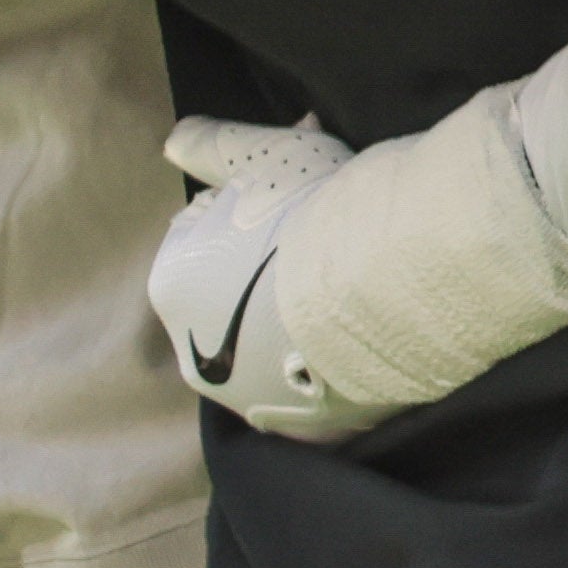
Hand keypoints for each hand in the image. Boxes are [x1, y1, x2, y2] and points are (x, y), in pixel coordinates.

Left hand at [153, 115, 404, 442]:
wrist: (394, 277)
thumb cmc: (320, 209)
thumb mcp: (265, 156)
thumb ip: (211, 145)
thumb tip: (175, 136)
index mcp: (173, 284)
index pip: (211, 237)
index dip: (261, 216)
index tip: (302, 210)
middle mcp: (193, 354)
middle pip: (236, 300)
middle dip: (272, 278)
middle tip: (329, 250)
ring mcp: (249, 401)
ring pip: (275, 352)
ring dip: (301, 329)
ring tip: (357, 296)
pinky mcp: (303, 431)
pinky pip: (315, 400)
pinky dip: (333, 376)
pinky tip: (364, 345)